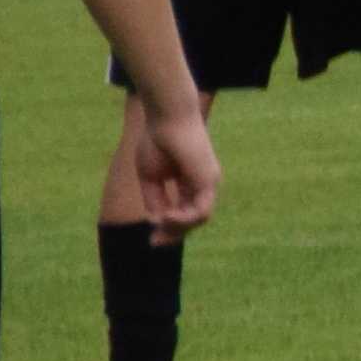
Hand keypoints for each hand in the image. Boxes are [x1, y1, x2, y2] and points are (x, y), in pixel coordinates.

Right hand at [126, 94, 222, 234]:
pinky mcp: (208, 179)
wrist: (165, 117)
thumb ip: (155, 199)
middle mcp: (203, 183)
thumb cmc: (156, 141)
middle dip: (173, 234)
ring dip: (178, 228)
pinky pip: (201, 211)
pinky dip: (183, 220)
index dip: (168, 229)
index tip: (151, 240)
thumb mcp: (151, 177)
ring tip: (159, 226)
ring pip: (199, 218)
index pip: (185, 213)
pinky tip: (167, 217)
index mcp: (190, 182)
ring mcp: (209, 182)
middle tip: (154, 243)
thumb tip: (156, 222)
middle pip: (193, 219)